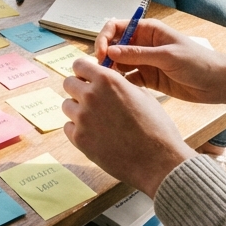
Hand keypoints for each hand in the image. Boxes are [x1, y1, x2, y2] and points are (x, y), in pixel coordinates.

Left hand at [62, 57, 194, 197]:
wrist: (159, 161)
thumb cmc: (156, 127)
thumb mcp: (142, 94)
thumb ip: (119, 83)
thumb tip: (105, 77)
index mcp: (107, 80)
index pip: (79, 64)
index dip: (84, 71)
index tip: (88, 78)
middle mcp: (91, 95)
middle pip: (68, 83)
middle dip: (79, 88)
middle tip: (92, 99)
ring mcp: (83, 118)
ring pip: (67, 105)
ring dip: (78, 109)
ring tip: (97, 119)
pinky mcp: (79, 139)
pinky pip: (68, 127)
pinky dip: (78, 129)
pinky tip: (95, 134)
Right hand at [94, 18, 225, 111]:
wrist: (218, 83)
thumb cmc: (198, 62)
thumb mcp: (167, 56)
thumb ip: (138, 54)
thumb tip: (110, 51)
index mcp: (148, 30)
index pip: (116, 27)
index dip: (105, 38)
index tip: (101, 53)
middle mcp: (143, 44)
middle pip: (114, 46)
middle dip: (104, 56)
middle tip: (101, 71)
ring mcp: (144, 62)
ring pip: (118, 63)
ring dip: (111, 71)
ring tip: (107, 83)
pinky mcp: (148, 79)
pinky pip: (128, 79)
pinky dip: (121, 83)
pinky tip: (119, 91)